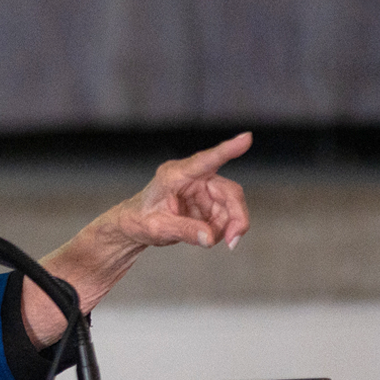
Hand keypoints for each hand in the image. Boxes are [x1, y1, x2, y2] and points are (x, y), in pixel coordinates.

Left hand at [23, 132, 251, 346]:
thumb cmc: (139, 221)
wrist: (133, 225)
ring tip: (208, 240)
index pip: (204, 161)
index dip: (227, 150)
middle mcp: (191, 177)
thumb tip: (210, 238)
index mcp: (174, 175)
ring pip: (230, 204)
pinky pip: (225, 214)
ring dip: (227, 226)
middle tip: (232, 241)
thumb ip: (185, 231)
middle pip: (228, 191)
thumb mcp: (158, 228)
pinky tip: (205, 235)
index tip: (246, 138)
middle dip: (236, 216)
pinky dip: (221, 228)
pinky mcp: (206, 200)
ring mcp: (201, 188)